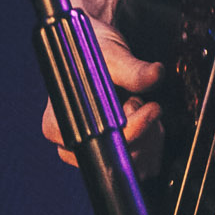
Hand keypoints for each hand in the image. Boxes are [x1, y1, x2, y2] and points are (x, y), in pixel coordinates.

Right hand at [41, 17, 165, 176]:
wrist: (97, 49)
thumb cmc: (93, 50)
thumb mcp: (111, 55)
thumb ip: (132, 69)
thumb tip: (154, 74)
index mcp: (59, 123)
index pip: (98, 143)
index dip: (130, 129)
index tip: (149, 108)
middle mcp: (73, 143)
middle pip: (117, 159)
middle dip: (143, 133)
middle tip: (148, 104)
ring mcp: (95, 150)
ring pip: (132, 164)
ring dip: (151, 138)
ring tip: (147, 109)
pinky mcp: (114, 152)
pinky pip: (141, 163)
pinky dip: (153, 144)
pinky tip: (150, 122)